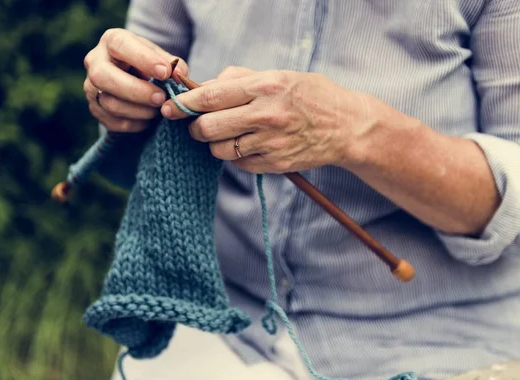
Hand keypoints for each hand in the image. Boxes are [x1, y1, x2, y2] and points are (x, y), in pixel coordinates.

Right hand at [83, 28, 188, 132]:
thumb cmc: (150, 65)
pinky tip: (148, 120)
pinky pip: (111, 122)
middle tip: (161, 98)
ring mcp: (91, 87)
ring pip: (108, 102)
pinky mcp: (95, 109)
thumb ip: (172, 64)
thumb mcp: (161, 58)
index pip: (121, 45)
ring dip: (139, 110)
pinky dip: (134, 124)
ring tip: (158, 110)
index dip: (143, 60)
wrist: (136, 79)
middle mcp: (95, 62)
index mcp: (112, 41)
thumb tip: (179, 74)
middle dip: (136, 90)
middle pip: (103, 76)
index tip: (165, 73)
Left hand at [161, 67, 382, 172]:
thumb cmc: (311, 95)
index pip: (211, 96)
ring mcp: (271, 143)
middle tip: (198, 125)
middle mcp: (266, 115)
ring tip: (225, 135)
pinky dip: (235, 157)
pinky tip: (247, 146)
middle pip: (208, 127)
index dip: (185, 103)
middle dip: (195, 128)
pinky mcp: (275, 164)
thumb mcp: (279, 75)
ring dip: (214, 144)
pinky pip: (239, 164)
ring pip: (219, 150)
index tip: (172, 106)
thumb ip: (239, 79)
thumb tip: (203, 87)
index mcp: (265, 86)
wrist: (347, 127)